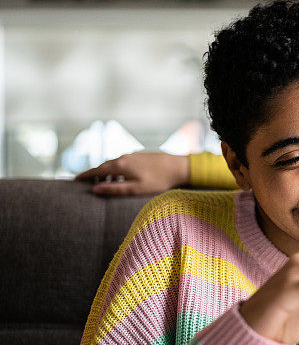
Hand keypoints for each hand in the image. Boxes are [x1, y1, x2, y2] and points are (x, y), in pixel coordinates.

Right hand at [75, 152, 189, 195]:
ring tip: (104, 184)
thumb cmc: (158, 180)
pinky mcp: (140, 156)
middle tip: (86, 183)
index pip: (97, 170)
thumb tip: (94, 189)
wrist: (179, 166)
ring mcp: (132, 155)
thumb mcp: (135, 189)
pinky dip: (117, 170)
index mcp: (120, 165)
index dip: (85, 175)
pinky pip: (123, 163)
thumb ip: (114, 189)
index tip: (74, 180)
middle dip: (94, 174)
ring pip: (114, 164)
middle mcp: (124, 157)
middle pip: (104, 166)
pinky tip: (122, 178)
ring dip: (107, 173)